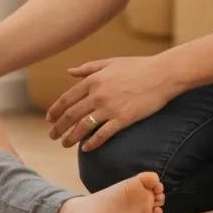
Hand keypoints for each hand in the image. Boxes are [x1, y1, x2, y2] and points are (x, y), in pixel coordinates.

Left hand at [46, 56, 179, 151]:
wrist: (163, 75)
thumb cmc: (138, 66)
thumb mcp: (111, 62)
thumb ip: (88, 68)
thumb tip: (69, 71)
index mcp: (93, 80)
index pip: (67, 99)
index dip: (55, 111)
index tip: (49, 120)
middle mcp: (98, 94)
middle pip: (71, 115)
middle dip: (59, 128)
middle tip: (53, 136)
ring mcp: (110, 108)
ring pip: (83, 127)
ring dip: (71, 138)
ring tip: (65, 144)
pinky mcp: (123, 119)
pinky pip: (102, 134)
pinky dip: (92, 143)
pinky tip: (86, 149)